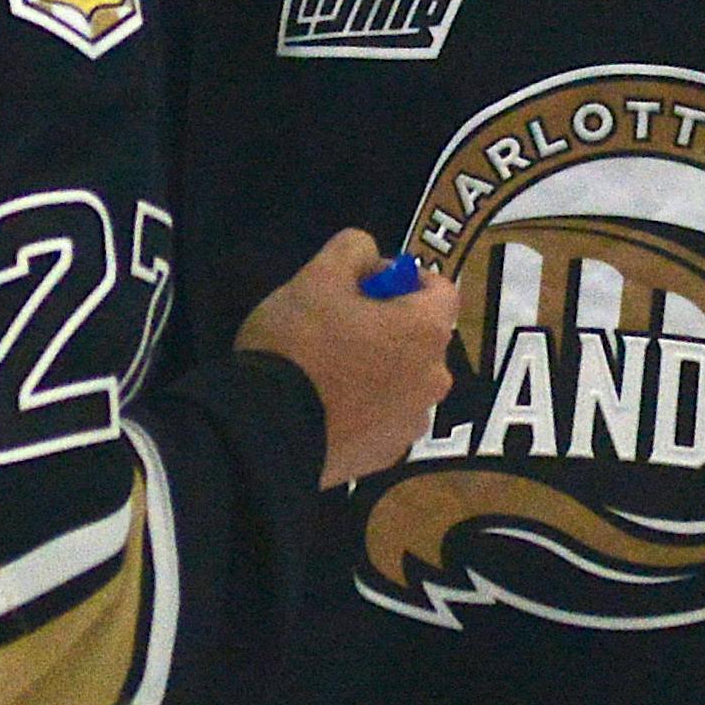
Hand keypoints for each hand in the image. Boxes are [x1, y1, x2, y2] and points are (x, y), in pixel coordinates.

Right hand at [237, 230, 461, 485]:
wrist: (264, 431)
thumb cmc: (298, 344)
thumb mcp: (317, 275)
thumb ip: (353, 249)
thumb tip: (370, 258)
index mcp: (426, 331)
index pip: (440, 290)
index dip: (403, 279)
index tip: (365, 285)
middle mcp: (434, 379)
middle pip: (422, 338)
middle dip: (390, 326)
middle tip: (339, 326)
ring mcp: (413, 423)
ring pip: (404, 380)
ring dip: (380, 369)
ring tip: (328, 371)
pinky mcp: (387, 455)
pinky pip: (384, 418)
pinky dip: (366, 409)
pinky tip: (326, 406)